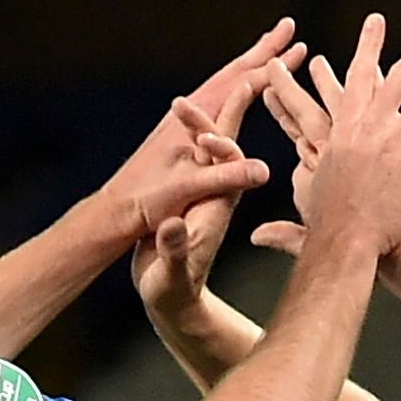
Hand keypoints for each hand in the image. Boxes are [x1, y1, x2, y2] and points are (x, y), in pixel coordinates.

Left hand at [98, 18, 308, 238]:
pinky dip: (235, 90)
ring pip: (223, 86)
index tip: (297, 44)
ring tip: (270, 55)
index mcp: (194, 121)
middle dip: (262, 52)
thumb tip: (264, 171)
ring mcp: (184, 124)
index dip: (270, 66)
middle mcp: (189, 115)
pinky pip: (217, 103)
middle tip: (288, 28)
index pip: (240, 85)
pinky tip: (241, 94)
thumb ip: (226, 177)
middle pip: (232, 74)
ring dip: (249, 68)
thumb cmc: (146, 201)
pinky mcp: (181, 137)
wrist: (115, 213)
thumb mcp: (189, 189)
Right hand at [130, 82, 259, 317]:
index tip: (205, 137)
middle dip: (209, 122)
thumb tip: (171, 225)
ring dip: (197, 124)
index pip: (230, 169)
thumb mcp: (172, 272)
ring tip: (177, 105)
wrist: (173, 296)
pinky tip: (178, 123)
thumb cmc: (174, 289)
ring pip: (208, 149)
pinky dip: (190, 137)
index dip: (221, 148)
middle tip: (180, 104)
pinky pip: (196, 157)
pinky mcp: (190, 194)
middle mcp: (216, 195)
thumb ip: (174, 248)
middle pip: (221, 149)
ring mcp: (203, 193)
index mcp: (217, 209)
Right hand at [252, 14, 400, 259]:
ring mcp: (395, 139)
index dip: (369, 46)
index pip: (358, 76)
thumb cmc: (325, 221)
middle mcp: (371, 125)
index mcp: (345, 126)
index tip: (377, 20)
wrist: (344, 240)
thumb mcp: (310, 185)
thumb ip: (310, 170)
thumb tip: (284, 190)